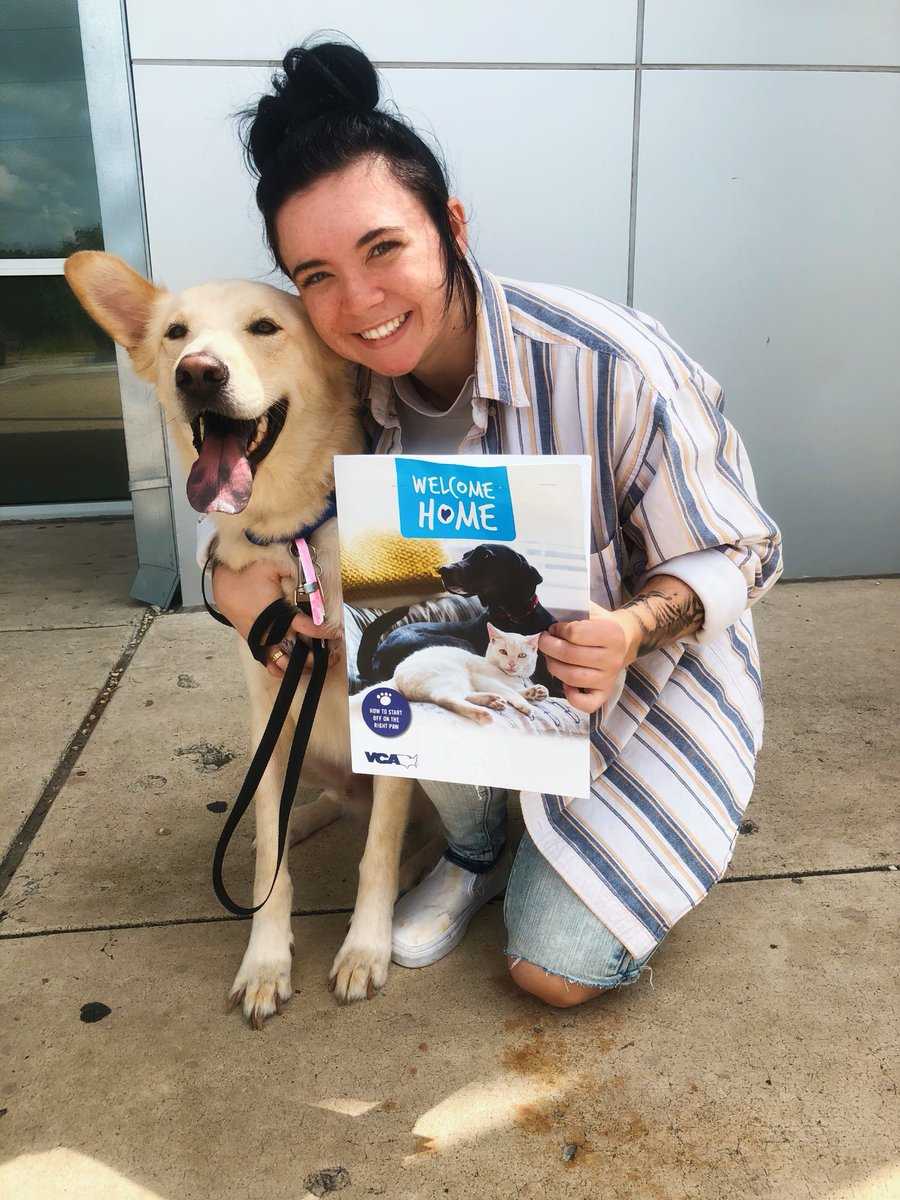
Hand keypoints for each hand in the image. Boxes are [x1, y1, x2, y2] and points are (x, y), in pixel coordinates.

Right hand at [211, 559, 341, 678]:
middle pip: (294, 653)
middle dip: (315, 657)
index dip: (321, 632)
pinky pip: (267, 662)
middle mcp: (267, 630)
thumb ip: (293, 571)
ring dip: (300, 665)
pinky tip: (295, 666)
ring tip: (318, 661)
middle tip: (332, 654)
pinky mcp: (253, 642)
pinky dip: (281, 667)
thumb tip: (312, 575)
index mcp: (274, 611)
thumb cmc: (248, 573)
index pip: (303, 626)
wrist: (223, 583)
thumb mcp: (272, 565)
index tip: (336, 632)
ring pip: (281, 663)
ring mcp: (259, 639)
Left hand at [538, 602, 640, 713]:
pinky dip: (571, 696)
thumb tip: (547, 614)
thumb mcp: (591, 610)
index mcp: (611, 633)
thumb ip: (573, 610)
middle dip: (548, 646)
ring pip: (572, 677)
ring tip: (550, 657)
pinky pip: (586, 704)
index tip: (555, 628)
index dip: (558, 629)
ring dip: (553, 666)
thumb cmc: (601, 623)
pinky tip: (566, 683)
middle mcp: (613, 658)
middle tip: (544, 640)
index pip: (574, 633)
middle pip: (569, 655)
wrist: (625, 640)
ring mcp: (609, 678)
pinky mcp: (605, 693)